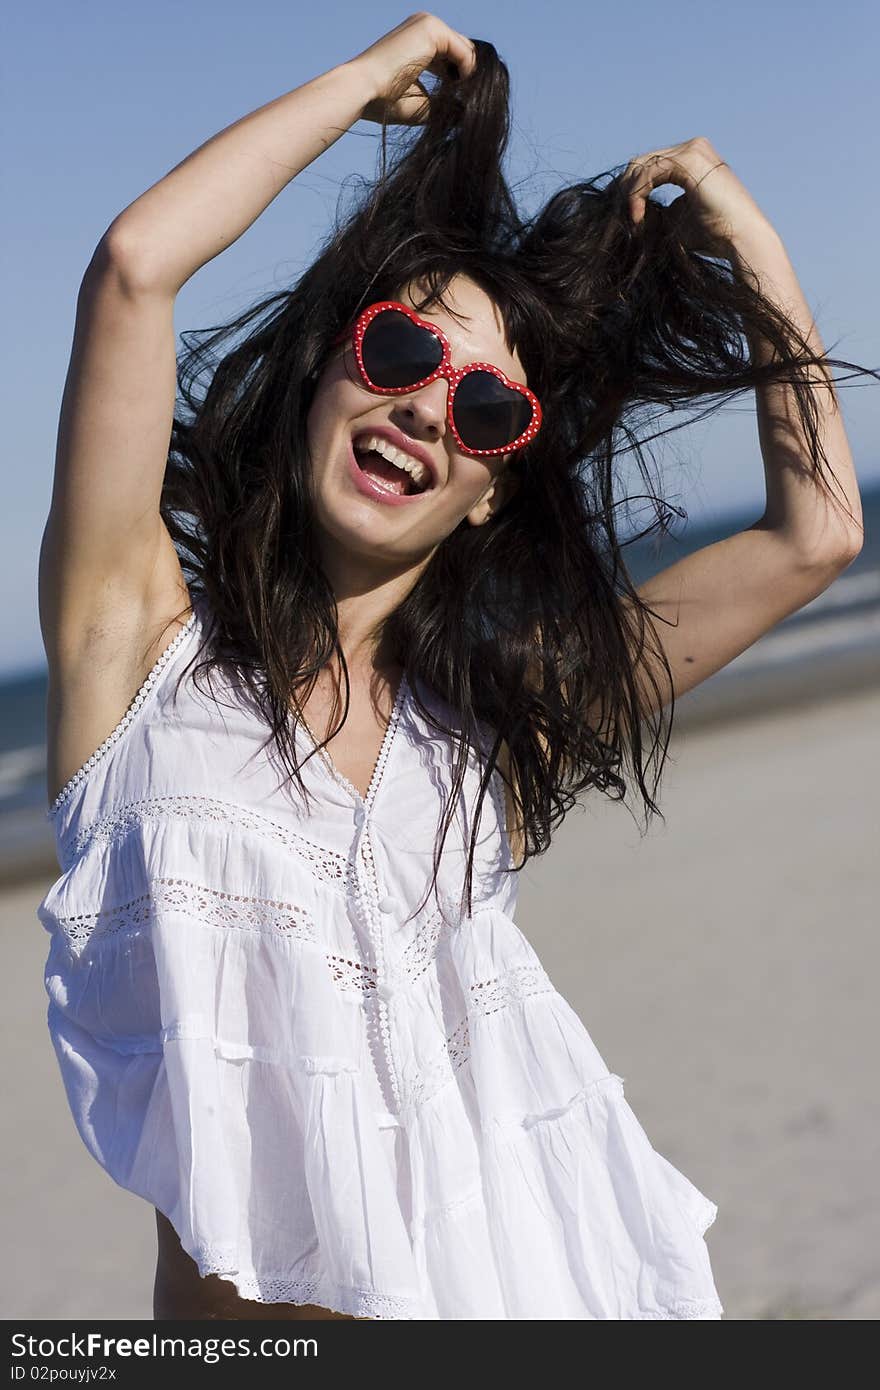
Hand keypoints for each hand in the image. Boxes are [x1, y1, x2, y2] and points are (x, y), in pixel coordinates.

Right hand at [346, 11, 477, 126]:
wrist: (364, 90)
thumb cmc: (385, 101)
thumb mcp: (422, 102)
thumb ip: (444, 101)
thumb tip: (466, 111)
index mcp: (418, 39)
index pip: (452, 53)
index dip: (459, 78)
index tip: (458, 102)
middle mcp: (424, 25)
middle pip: (462, 49)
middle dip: (466, 76)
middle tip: (463, 101)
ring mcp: (428, 23)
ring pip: (466, 50)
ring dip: (468, 76)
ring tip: (459, 98)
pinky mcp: (432, 29)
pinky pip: (465, 51)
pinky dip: (467, 73)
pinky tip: (457, 89)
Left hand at [620, 136, 775, 257]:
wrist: (740, 239)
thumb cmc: (713, 236)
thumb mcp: (674, 219)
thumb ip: (654, 209)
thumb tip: (625, 210)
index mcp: (692, 159)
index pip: (649, 166)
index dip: (630, 190)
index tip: (622, 216)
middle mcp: (693, 148)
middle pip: (642, 162)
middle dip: (625, 190)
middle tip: (617, 217)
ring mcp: (693, 150)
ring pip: (642, 166)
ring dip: (630, 195)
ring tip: (632, 222)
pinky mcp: (690, 159)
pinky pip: (649, 172)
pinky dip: (637, 194)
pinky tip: (637, 216)